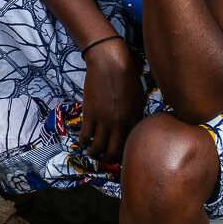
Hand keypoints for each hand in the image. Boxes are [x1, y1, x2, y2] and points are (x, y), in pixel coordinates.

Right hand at [79, 38, 143, 163]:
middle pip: (113, 151)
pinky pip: (86, 135)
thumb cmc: (127, 78)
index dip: (124, 155)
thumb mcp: (138, 99)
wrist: (110, 63)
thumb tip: (131, 131)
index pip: (129, 145)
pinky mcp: (90, 113)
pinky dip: (84, 142)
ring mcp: (104, 119)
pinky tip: (84, 142)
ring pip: (98, 147)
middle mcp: (119, 123)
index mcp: (134, 119)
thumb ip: (136, 117)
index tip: (119, 158)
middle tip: (105, 161)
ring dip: (95, 154)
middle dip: (109, 160)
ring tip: (93, 154)